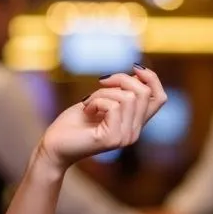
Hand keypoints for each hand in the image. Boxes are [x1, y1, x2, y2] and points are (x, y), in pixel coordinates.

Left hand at [39, 65, 166, 170]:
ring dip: (104, 92)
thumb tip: (138, 71)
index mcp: (134, 123)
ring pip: (129, 97)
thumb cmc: (72, 122)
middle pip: (144, 92)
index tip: (133, 68)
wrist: (53, 145)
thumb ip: (121, 91)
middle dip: (121, 79)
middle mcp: (134, 132)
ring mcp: (125, 137)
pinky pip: (113, 106)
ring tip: (89, 102)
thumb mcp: (100, 100)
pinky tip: (86, 110)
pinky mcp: (113, 139)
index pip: (159, 98)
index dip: (151, 78)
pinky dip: (96, 101)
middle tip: (100, 82)